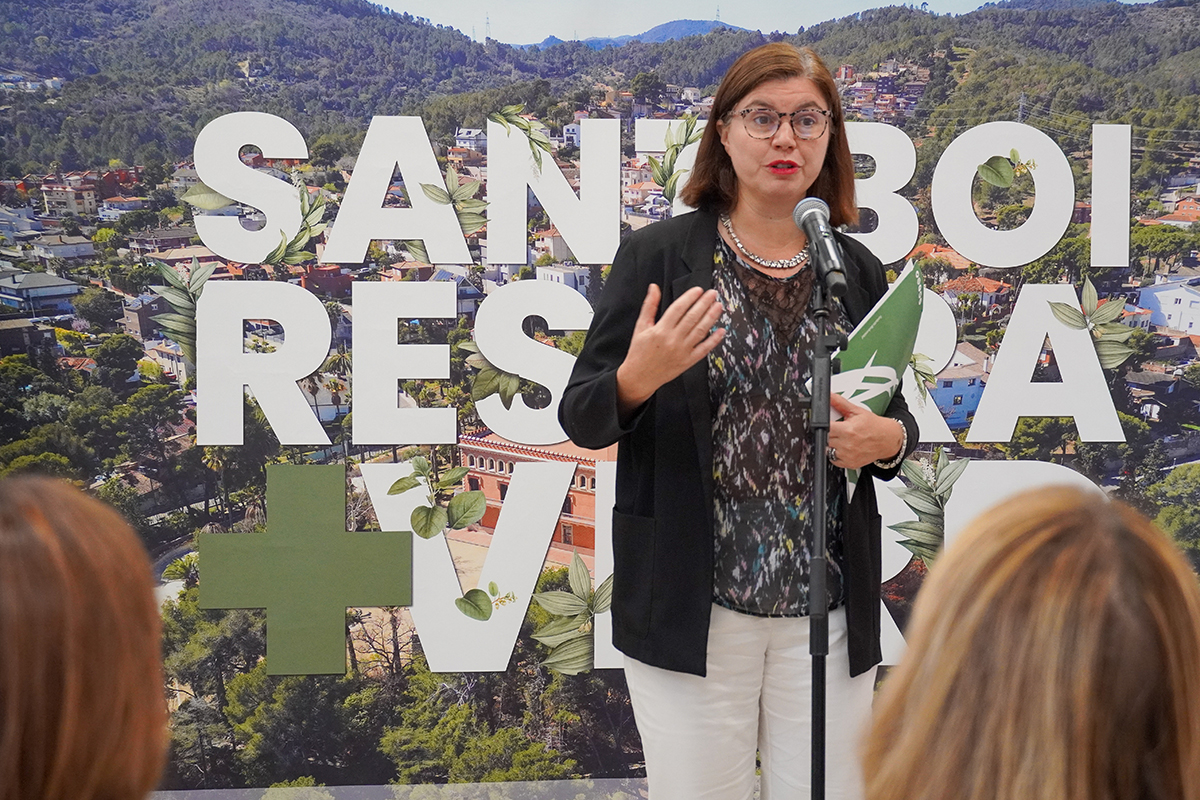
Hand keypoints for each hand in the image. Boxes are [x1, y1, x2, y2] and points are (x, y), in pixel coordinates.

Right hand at [616, 284, 724, 415]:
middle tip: (713, 294)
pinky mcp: (688, 361)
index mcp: (660, 330)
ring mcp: (682, 351)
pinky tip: (721, 331)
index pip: (678, 309)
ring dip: (711, 317)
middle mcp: (672, 340)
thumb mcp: (641, 327)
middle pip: (692, 317)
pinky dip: (714, 340)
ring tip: (718, 306)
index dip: (689, 298)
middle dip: (704, 303)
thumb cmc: (639, 352)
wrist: (639, 377)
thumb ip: (649, 306)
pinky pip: (704, 349)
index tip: (698, 290)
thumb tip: (654, 287)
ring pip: (700, 331)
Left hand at [827, 393, 903, 469]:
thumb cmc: (873, 426)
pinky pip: (834, 460)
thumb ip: (840, 403)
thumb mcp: (856, 411)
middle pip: (825, 439)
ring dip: (830, 444)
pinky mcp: (849, 464)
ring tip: (840, 438)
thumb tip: (829, 396)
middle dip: (828, 433)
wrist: (887, 439)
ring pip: (827, 450)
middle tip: (836, 430)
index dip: (823, 425)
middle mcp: (847, 444)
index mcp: (848, 430)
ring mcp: (848, 456)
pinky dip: (835, 454)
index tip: (827, 423)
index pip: (825, 428)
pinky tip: (843, 447)